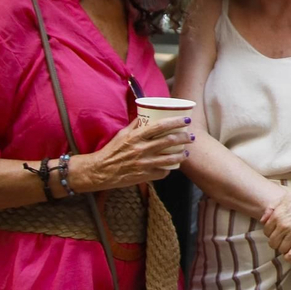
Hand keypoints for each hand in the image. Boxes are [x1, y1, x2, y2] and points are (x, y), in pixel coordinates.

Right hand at [73, 116, 190, 191]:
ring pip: (170, 159)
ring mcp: (143, 164)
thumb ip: (135, 125)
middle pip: (169, 141)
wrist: (99, 171)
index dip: (176, 122)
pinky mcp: (143, 176)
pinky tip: (171, 167)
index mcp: (135, 136)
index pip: (160, 126)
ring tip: (186, 152)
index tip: (186, 121)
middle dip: (184, 138)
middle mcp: (141, 149)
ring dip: (181, 155)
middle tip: (191, 137)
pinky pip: (162, 172)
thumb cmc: (111, 151)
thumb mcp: (122, 134)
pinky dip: (169, 169)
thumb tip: (146, 113)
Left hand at [263, 176, 290, 262]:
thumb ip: (272, 208)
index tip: (280, 233)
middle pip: (273, 242)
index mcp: (277, 215)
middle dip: (278, 242)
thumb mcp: (286, 197)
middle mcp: (284, 225)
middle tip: (286, 239)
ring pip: (281, 250)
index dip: (273, 233)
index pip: (266, 232)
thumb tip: (262, 220)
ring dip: (286, 248)